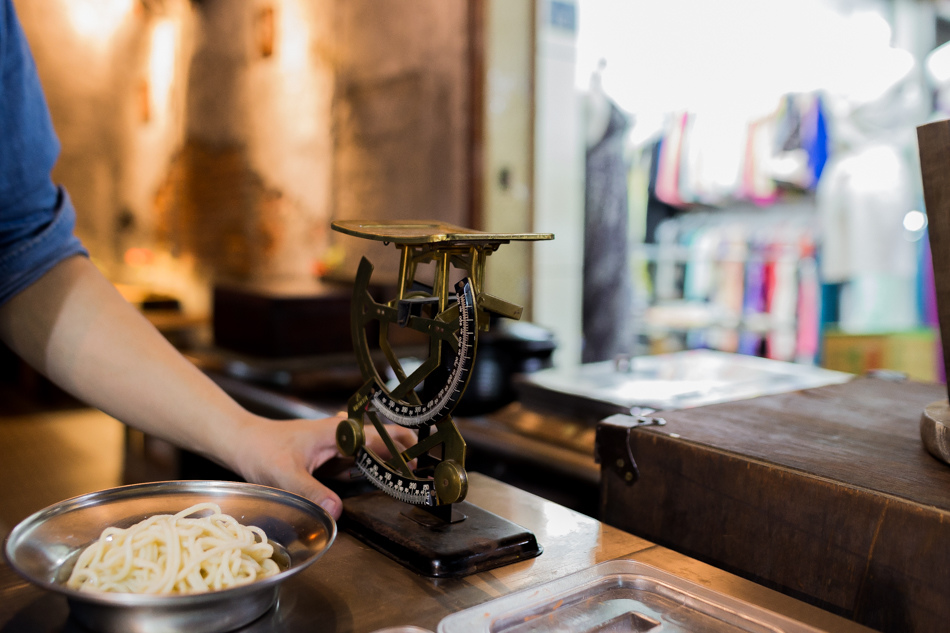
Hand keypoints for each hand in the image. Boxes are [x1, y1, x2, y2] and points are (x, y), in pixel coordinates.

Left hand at [227, 413, 416, 519]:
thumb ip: (310, 491)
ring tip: (414, 470)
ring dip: (391, 457)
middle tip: (427, 464)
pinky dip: (374, 465)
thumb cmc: (262, 450)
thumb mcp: (284, 474)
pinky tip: (384, 475)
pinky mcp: (331, 454)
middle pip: (383, 439)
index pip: (379, 438)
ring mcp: (338, 444)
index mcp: (338, 432)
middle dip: (405, 449)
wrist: (242, 441)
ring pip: (373, 448)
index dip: (402, 448)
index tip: (420, 462)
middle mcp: (343, 434)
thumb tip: (336, 511)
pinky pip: (360, 458)